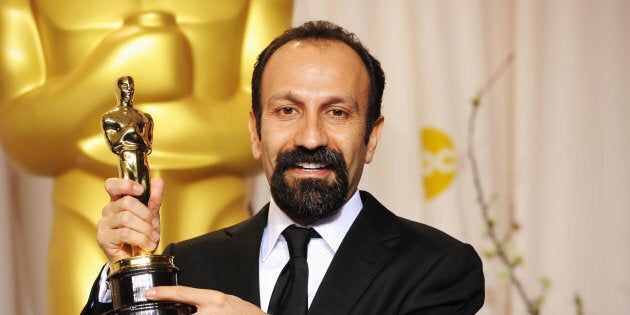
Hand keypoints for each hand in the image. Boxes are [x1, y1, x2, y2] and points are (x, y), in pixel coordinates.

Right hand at [97, 177, 163, 261]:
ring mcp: (104, 224)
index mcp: (117, 201)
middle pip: (127, 202)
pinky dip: (141, 239)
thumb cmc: (140, 236)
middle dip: (146, 214)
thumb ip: (154, 199)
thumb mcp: (151, 216)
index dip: (126, 184)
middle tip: (155, 225)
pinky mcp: (103, 238)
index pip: (112, 185)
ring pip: (127, 218)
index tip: (141, 190)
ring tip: (153, 237)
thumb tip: (158, 181)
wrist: (136, 260)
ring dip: (145, 229)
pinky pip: (125, 233)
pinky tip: (147, 245)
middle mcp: (108, 211)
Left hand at [145, 286, 266, 314]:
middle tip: (164, 311)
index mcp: (214, 300)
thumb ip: (208, 302)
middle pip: (180, 314)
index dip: (164, 293)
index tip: (150, 293)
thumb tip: (190, 304)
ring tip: (195, 312)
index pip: (183, 293)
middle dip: (172, 312)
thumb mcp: (227, 301)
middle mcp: (210, 313)